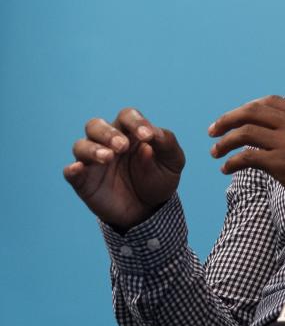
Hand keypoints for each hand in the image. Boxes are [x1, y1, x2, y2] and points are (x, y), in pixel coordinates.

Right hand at [64, 108, 185, 230]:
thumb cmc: (159, 178)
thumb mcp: (173, 161)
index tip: (147, 136)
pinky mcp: (84, 181)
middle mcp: (107, 142)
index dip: (136, 122)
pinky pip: (71, 172)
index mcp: (130, 132)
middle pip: (96, 125)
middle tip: (123, 146)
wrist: (150, 209)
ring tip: (108, 158)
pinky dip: (72, 169)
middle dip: (108, 133)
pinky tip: (77, 168)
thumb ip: (167, 144)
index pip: (127, 116)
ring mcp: (93, 161)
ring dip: (92, 149)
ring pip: (81, 146)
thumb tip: (154, 135)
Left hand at [209, 95, 284, 211]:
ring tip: (215, 152)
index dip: (248, 108)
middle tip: (213, 131)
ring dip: (225, 141)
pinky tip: (227, 168)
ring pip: (244, 132)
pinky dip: (232, 162)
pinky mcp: (280, 163)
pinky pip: (247, 157)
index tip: (236, 118)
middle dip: (228, 119)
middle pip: (251, 111)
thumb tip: (279, 134)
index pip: (270, 102)